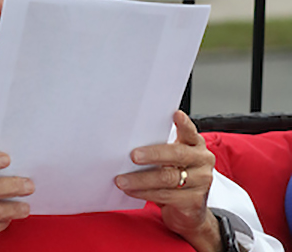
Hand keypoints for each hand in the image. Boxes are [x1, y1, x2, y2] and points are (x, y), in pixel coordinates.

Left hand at [115, 111, 221, 251]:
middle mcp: (201, 161)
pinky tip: (131, 191)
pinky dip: (144, 193)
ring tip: (121, 180)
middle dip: (152, 154)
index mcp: (195, 145)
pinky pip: (165, 196)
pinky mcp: (193, 201)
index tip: (175, 114)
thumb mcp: (171, 158)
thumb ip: (159, 148)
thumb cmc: (175, 175)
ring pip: (168, 178)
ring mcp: (200, 182)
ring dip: (140, 180)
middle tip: (133, 156)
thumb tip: (128, 142)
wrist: (189, 208)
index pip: (190, 132)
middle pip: (177, 155)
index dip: (184, 124)